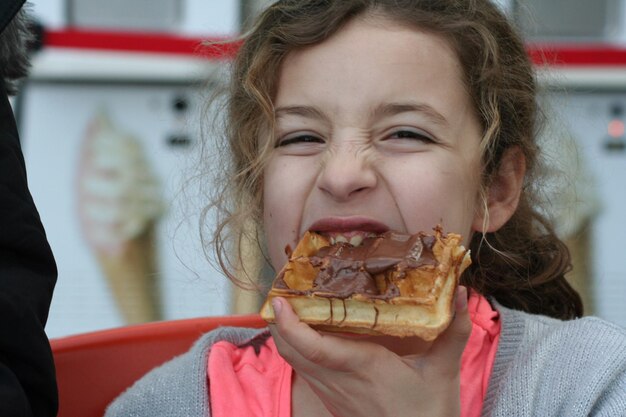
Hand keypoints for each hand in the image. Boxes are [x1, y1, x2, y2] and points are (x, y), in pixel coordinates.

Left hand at [269, 286, 470, 416]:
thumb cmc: (430, 413)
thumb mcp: (445, 370)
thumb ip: (455, 330)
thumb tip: (464, 292)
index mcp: (364, 368)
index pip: (314, 348)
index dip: (290, 325)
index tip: (278, 301)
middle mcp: (339, 381)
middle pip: (292, 352)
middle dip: (278, 322)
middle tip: (281, 291)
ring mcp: (332, 393)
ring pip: (294, 362)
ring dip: (284, 335)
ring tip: (288, 305)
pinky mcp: (332, 401)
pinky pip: (304, 371)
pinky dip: (296, 349)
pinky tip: (306, 333)